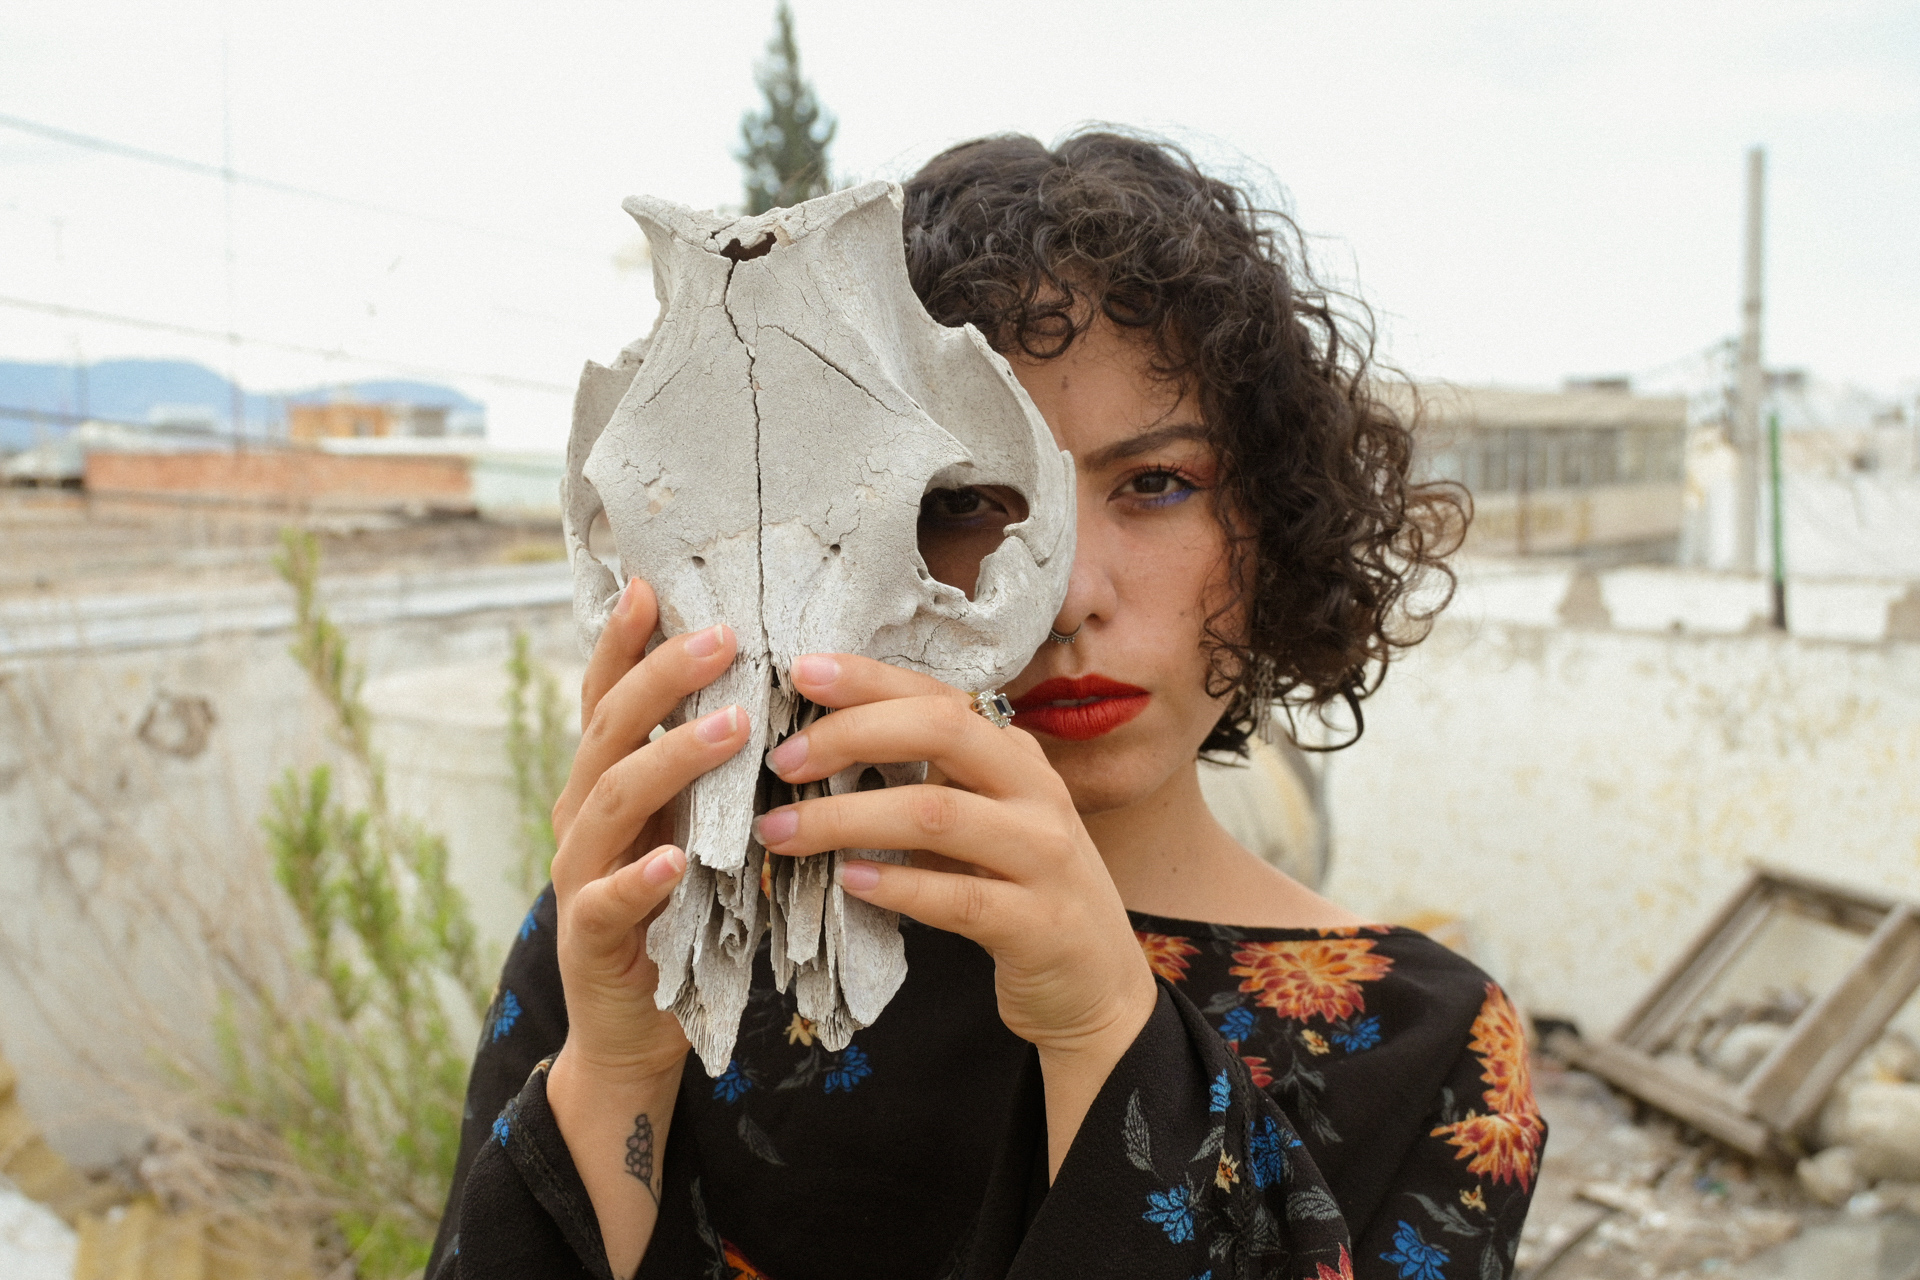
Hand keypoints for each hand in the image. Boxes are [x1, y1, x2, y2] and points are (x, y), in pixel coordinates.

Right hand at [547, 578, 753, 1080]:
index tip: (653, 584)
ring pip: (612, 800)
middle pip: (610, 730)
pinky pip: (608, 900)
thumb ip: (707, 773)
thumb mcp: (692, 830)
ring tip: (730, 730)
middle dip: (662, 677)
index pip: (609, 698)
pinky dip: (639, 876)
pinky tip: (673, 858)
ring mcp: (580, 876)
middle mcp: (582, 817)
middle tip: (724, 637)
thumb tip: (764, 692)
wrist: (634, 1032)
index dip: (625, 642)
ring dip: (671, 760)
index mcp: (606, 783)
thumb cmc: (674, 916)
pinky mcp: (591, 939)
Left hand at [752, 653, 1156, 1158]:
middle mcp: (1036, 791)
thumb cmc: (1021, 892)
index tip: (802, 672)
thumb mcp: (985, 822)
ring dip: (847, 818)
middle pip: (941, 731)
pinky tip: (849, 882)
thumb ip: (927, 783)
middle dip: (851, 735)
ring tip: (782, 832)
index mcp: (1016, 755)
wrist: (1098, 984)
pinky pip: (957, 896)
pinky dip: (896, 885)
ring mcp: (1043, 856)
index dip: (870, 680)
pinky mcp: (1038, 924)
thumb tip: (820, 753)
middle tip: (783, 760)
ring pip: (936, 813)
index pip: (939, 695)